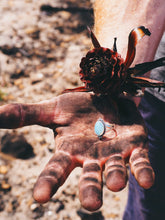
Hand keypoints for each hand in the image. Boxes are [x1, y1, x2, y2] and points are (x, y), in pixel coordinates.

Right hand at [0, 92, 153, 210]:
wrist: (105, 98)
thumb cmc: (78, 109)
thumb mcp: (53, 109)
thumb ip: (27, 114)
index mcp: (69, 151)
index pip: (56, 170)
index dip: (48, 182)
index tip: (39, 197)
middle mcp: (90, 158)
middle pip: (89, 177)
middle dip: (90, 190)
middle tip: (91, 204)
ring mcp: (113, 154)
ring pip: (114, 171)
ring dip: (115, 178)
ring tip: (115, 184)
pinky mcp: (134, 146)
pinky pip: (139, 162)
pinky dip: (143, 172)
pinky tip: (146, 181)